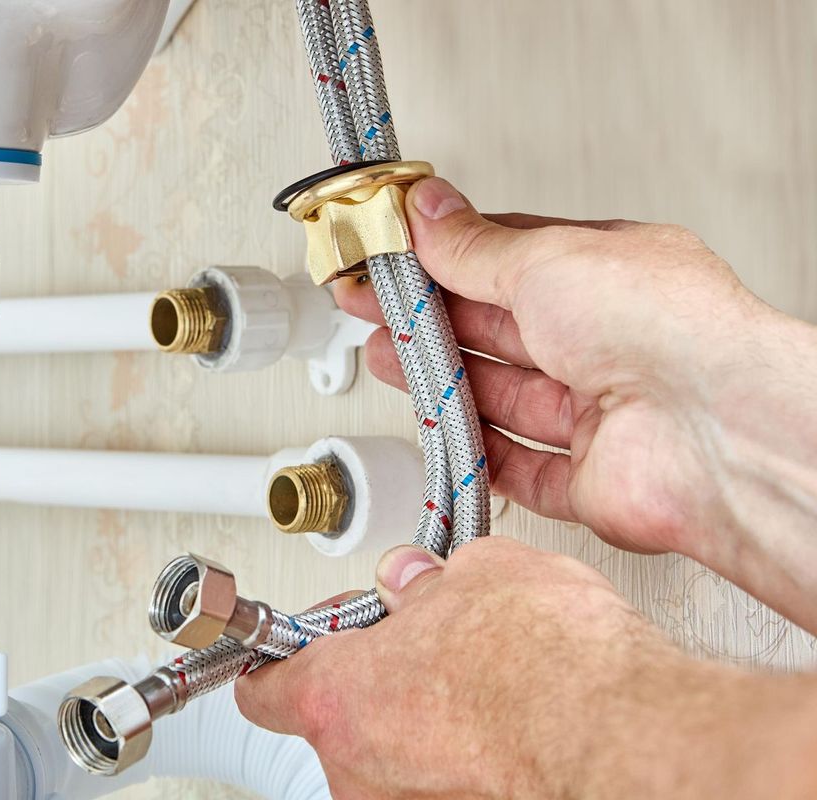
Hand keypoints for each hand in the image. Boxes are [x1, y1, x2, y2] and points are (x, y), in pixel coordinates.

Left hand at [236, 539, 816, 799]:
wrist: (625, 731)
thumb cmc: (551, 661)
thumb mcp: (478, 575)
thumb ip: (427, 584)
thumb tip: (416, 583)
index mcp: (339, 698)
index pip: (266, 688)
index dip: (280, 661)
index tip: (293, 649)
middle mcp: (361, 770)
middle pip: (338, 724)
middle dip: (376, 684)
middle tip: (422, 648)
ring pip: (395, 760)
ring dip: (422, 724)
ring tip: (481, 686)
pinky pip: (443, 778)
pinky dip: (462, 756)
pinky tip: (508, 726)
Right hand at [335, 177, 816, 630]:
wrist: (715, 437)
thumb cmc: (666, 330)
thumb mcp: (548, 260)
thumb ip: (474, 247)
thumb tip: (428, 210)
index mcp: (605, 275)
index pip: (507, 259)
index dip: (442, 257)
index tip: (391, 255)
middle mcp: (605, 343)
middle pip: (495, 330)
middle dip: (427, 317)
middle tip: (369, 304)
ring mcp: (596, 413)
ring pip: (497, 396)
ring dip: (439, 377)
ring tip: (387, 358)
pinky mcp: (586, 478)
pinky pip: (515, 466)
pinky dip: (474, 451)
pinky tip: (439, 429)